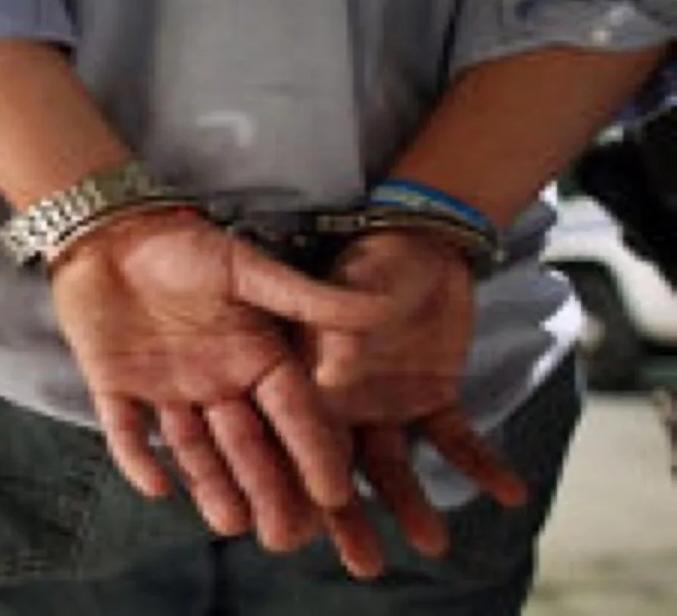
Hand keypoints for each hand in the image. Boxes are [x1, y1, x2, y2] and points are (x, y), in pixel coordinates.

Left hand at [48, 208, 395, 570]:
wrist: (111, 228)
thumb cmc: (183, 243)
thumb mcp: (246, 267)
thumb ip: (303, 296)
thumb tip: (377, 312)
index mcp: (254, 354)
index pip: (292, 412)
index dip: (313, 451)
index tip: (335, 492)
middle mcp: (216, 380)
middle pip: (248, 444)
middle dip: (268, 488)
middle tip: (288, 536)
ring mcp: (166, 387)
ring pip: (195, 448)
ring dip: (212, 484)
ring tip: (232, 523)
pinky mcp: (116, 386)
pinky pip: (128, 431)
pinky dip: (138, 458)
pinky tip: (157, 486)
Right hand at [309, 230, 526, 554]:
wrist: (426, 241)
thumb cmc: (372, 259)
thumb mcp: (346, 291)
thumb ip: (334, 336)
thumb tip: (328, 384)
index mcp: (304, 379)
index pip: (297, 440)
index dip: (302, 483)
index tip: (308, 527)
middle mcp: (339, 402)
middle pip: (338, 469)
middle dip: (350, 519)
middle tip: (363, 564)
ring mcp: (385, 404)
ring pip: (392, 467)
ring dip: (411, 504)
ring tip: (433, 546)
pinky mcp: (430, 398)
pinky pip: (453, 439)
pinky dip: (481, 465)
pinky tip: (508, 492)